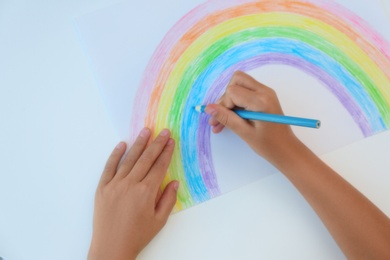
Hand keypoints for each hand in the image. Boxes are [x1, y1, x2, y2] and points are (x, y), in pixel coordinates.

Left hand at [88, 128, 178, 259]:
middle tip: (163, 131)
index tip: (171, 141)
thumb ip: (168, 199)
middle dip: (156, 143)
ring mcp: (114, 184)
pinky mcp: (102, 188)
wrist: (111, 247)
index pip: (159, 166)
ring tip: (145, 131)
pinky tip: (122, 145)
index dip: (166, 152)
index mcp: (146, 192)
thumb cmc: (137, 235)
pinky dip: (115, 155)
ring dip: (138, 144)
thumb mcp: (159, 220)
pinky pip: (109, 167)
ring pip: (129, 159)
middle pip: (146, 158)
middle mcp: (130, 184)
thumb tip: (175, 182)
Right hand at [206, 71, 297, 161]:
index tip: (220, 120)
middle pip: (236, 80)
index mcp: (261, 101)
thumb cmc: (268, 145)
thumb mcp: (244, 132)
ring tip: (221, 122)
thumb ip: (226, 118)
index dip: (223, 105)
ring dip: (228, 101)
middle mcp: (264, 91)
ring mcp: (265, 92)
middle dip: (225, 98)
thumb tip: (208, 108)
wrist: (286, 149)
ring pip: (239, 84)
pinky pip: (245, 91)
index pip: (232, 91)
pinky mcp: (264, 96)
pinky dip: (235, 102)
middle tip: (220, 118)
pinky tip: (229, 119)